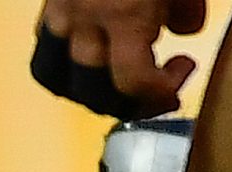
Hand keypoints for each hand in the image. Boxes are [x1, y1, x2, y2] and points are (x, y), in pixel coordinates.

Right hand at [32, 0, 206, 118]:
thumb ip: (187, 6)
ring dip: (89, 91)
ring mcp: (60, 13)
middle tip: (155, 89)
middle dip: (126, 101)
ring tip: (117, 79)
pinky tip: (88, 53)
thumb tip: (185, 31)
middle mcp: (85, 20)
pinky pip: (45, 50)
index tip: (181, 78)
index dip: (159, 94)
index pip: (132, 81)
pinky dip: (63, 65)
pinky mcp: (48, 4)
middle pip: (93, 92)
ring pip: (58, 79)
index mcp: (124, 13)